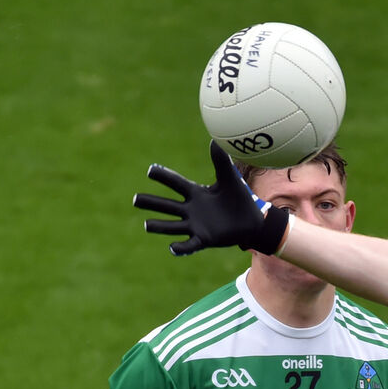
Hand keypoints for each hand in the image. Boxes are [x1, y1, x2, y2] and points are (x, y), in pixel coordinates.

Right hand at [133, 140, 289, 255]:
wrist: (252, 221)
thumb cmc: (239, 198)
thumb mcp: (230, 179)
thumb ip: (221, 162)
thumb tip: (213, 141)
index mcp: (195, 193)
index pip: (175, 183)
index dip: (164, 177)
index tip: (150, 170)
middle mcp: (191, 209)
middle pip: (167, 205)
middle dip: (152, 203)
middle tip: (135, 199)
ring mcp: (195, 225)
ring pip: (172, 226)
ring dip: (159, 226)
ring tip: (146, 224)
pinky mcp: (203, 239)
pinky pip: (189, 244)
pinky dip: (181, 247)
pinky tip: (172, 247)